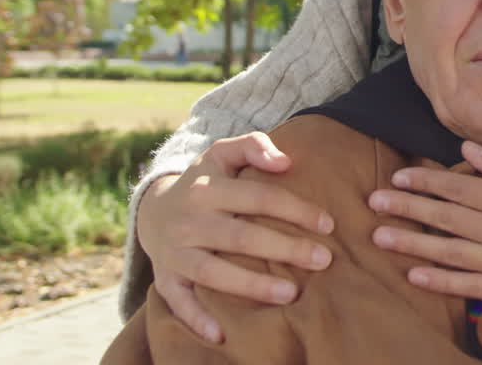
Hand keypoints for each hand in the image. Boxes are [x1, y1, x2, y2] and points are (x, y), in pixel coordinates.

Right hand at [136, 132, 335, 342]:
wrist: (153, 207)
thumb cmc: (205, 181)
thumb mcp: (223, 153)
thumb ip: (254, 146)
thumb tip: (285, 161)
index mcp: (208, 188)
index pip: (259, 197)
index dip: (295, 210)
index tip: (328, 224)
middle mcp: (190, 220)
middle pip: (241, 237)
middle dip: (285, 249)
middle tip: (323, 260)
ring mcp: (175, 251)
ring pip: (213, 272)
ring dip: (251, 285)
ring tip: (290, 294)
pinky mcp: (165, 277)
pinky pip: (177, 301)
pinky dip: (196, 319)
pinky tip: (222, 335)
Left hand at [366, 141, 481, 307]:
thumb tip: (466, 151)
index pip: (458, 186)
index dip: (425, 181)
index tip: (398, 176)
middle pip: (447, 217)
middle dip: (408, 208)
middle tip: (373, 202)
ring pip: (451, 252)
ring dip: (413, 243)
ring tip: (381, 235)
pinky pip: (471, 286)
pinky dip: (441, 281)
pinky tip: (416, 274)